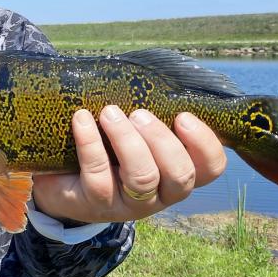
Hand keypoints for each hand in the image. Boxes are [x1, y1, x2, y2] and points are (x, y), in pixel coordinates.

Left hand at [32, 106, 226, 223]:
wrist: (66, 180)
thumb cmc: (111, 146)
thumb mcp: (136, 130)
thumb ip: (152, 111)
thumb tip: (156, 72)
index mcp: (179, 171)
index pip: (211, 167)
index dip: (204, 143)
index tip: (183, 116)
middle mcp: (162, 192)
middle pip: (180, 175)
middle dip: (162, 140)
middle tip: (139, 114)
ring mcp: (132, 203)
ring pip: (143, 177)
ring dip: (128, 141)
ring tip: (110, 113)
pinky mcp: (98, 203)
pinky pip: (99, 176)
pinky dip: (91, 143)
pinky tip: (82, 119)